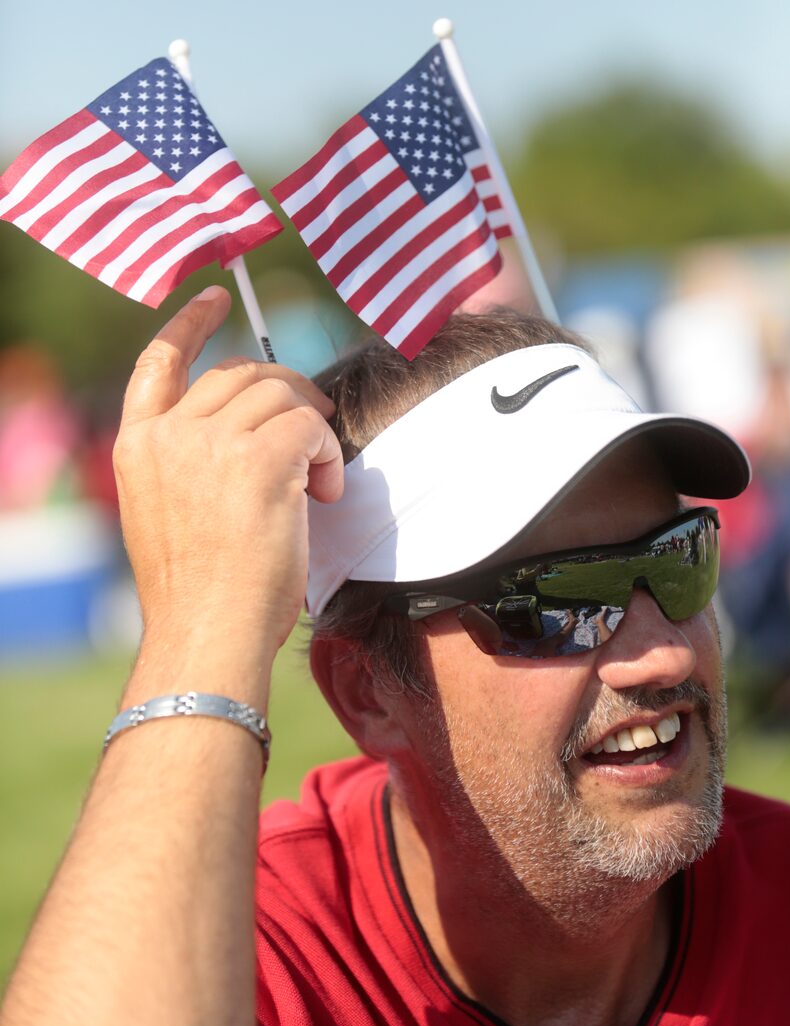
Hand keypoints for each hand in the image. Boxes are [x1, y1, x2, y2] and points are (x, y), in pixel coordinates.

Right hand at [114, 287, 342, 676]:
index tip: (216, 299)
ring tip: (316, 484)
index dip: (190, 323)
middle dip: (288, 393)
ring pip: (282, 394)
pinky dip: (326, 452)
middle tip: (313, 434)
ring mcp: (209, 443)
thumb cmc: (201, 593)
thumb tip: (249, 430)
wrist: (208, 635)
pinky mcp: (258, 458)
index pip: (161, 361)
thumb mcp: (172, 515)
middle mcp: (168, 434)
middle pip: (242, 374)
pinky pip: (310, 425)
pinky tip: (324, 494)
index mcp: (137, 446)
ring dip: (311, 429)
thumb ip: (191, 463)